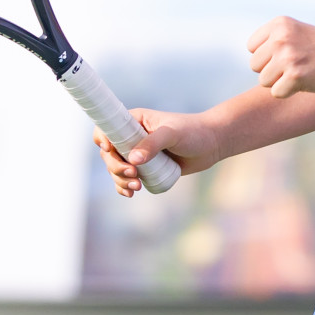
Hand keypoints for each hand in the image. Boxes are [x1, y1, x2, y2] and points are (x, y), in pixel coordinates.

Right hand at [93, 109, 218, 198]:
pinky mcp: (146, 168)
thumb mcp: (172, 134)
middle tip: (133, 174)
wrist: (211, 144)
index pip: (107, 127)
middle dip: (115, 167)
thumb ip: (153, 144)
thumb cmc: (193, 131)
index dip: (102, 139)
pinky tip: (130, 193)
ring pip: (116, 169)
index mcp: (134, 121)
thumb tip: (132, 159)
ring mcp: (138, 154)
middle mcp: (132, 137)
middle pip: (109, 153)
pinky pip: (127, 179)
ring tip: (136, 187)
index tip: (110, 150)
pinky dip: (124, 187)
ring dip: (120, 180)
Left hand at [247, 16, 314, 97]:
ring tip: (299, 72)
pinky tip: (304, 81)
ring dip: (279, 82)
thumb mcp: (293, 32)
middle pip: (255, 65)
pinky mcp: (295, 76)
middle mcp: (281, 38)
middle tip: (294, 65)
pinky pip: (276, 92)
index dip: (266, 55)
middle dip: (271, 70)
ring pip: (263, 81)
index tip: (285, 54)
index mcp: (278, 24)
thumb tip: (252, 63)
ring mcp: (288, 57)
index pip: (251, 47)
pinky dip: (288, 92)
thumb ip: (271, 41)